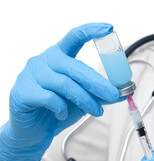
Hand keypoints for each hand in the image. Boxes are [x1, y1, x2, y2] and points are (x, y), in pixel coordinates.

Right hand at [0, 23, 123, 160]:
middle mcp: (43, 61)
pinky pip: (49, 98)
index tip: (108, 28)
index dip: (91, 31)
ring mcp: (30, 75)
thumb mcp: (83, 99)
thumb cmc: (57, 110)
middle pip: (74, 66)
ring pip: (64, 84)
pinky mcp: (22, 92)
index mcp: (58, 57)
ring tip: (95, 111)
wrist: (33, 132)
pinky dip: (61, 108)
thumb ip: (101, 94)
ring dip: (85, 99)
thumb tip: (125, 91)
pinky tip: (62, 114)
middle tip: (113, 94)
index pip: (74, 37)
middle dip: (97, 82)